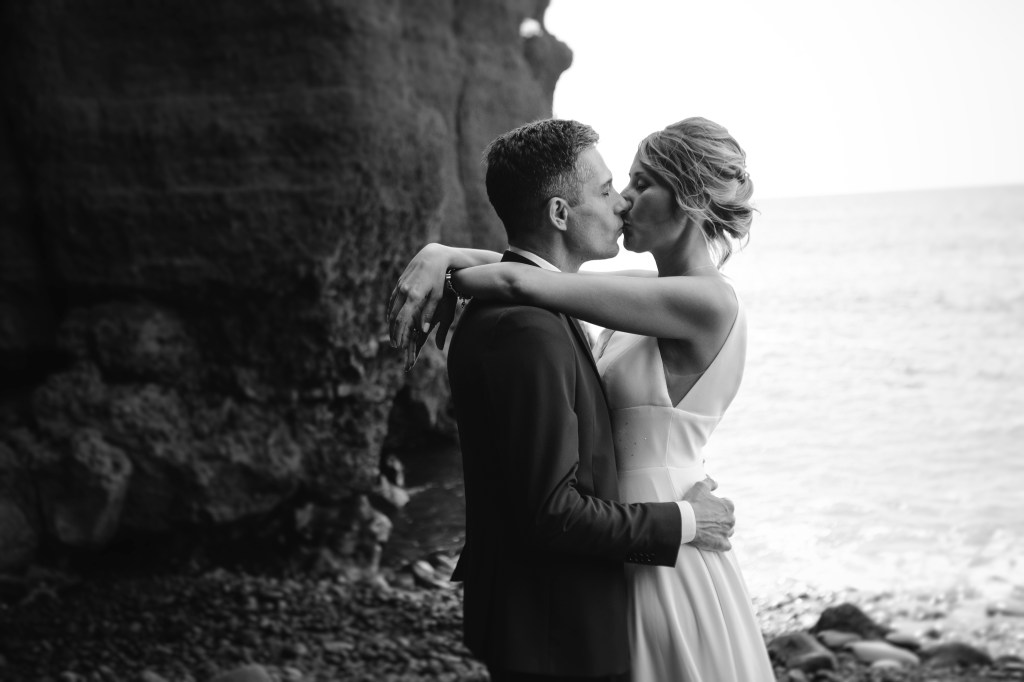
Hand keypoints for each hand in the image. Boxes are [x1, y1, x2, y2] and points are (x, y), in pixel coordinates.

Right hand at [387, 245, 451, 367]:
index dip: (401, 334)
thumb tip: (423, 330)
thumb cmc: (439, 277)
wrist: (433, 256)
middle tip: (395, 345)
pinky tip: (390, 318)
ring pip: (391, 308)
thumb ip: (428, 313)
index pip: (403, 319)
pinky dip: (390, 311)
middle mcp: (404, 291)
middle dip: (394, 332)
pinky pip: (392, 300)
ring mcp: (400, 286)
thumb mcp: (437, 296)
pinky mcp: (399, 282)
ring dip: (391, 324)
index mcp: (415, 296)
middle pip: (395, 316)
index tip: (401, 345)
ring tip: (392, 335)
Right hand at [682, 476, 734, 551]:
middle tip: (707, 519)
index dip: (718, 506)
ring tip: (708, 529)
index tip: (709, 508)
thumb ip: (710, 482)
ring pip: (728, 532)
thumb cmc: (693, 503)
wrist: (685, 521)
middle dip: (720, 519)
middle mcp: (731, 520)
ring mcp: (727, 533)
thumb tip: (716, 483)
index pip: (728, 505)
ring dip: (721, 531)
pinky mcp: (721, 544)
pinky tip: (714, 541)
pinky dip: (721, 544)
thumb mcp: (700, 486)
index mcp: (728, 506)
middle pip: (729, 519)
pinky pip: (726, 546)